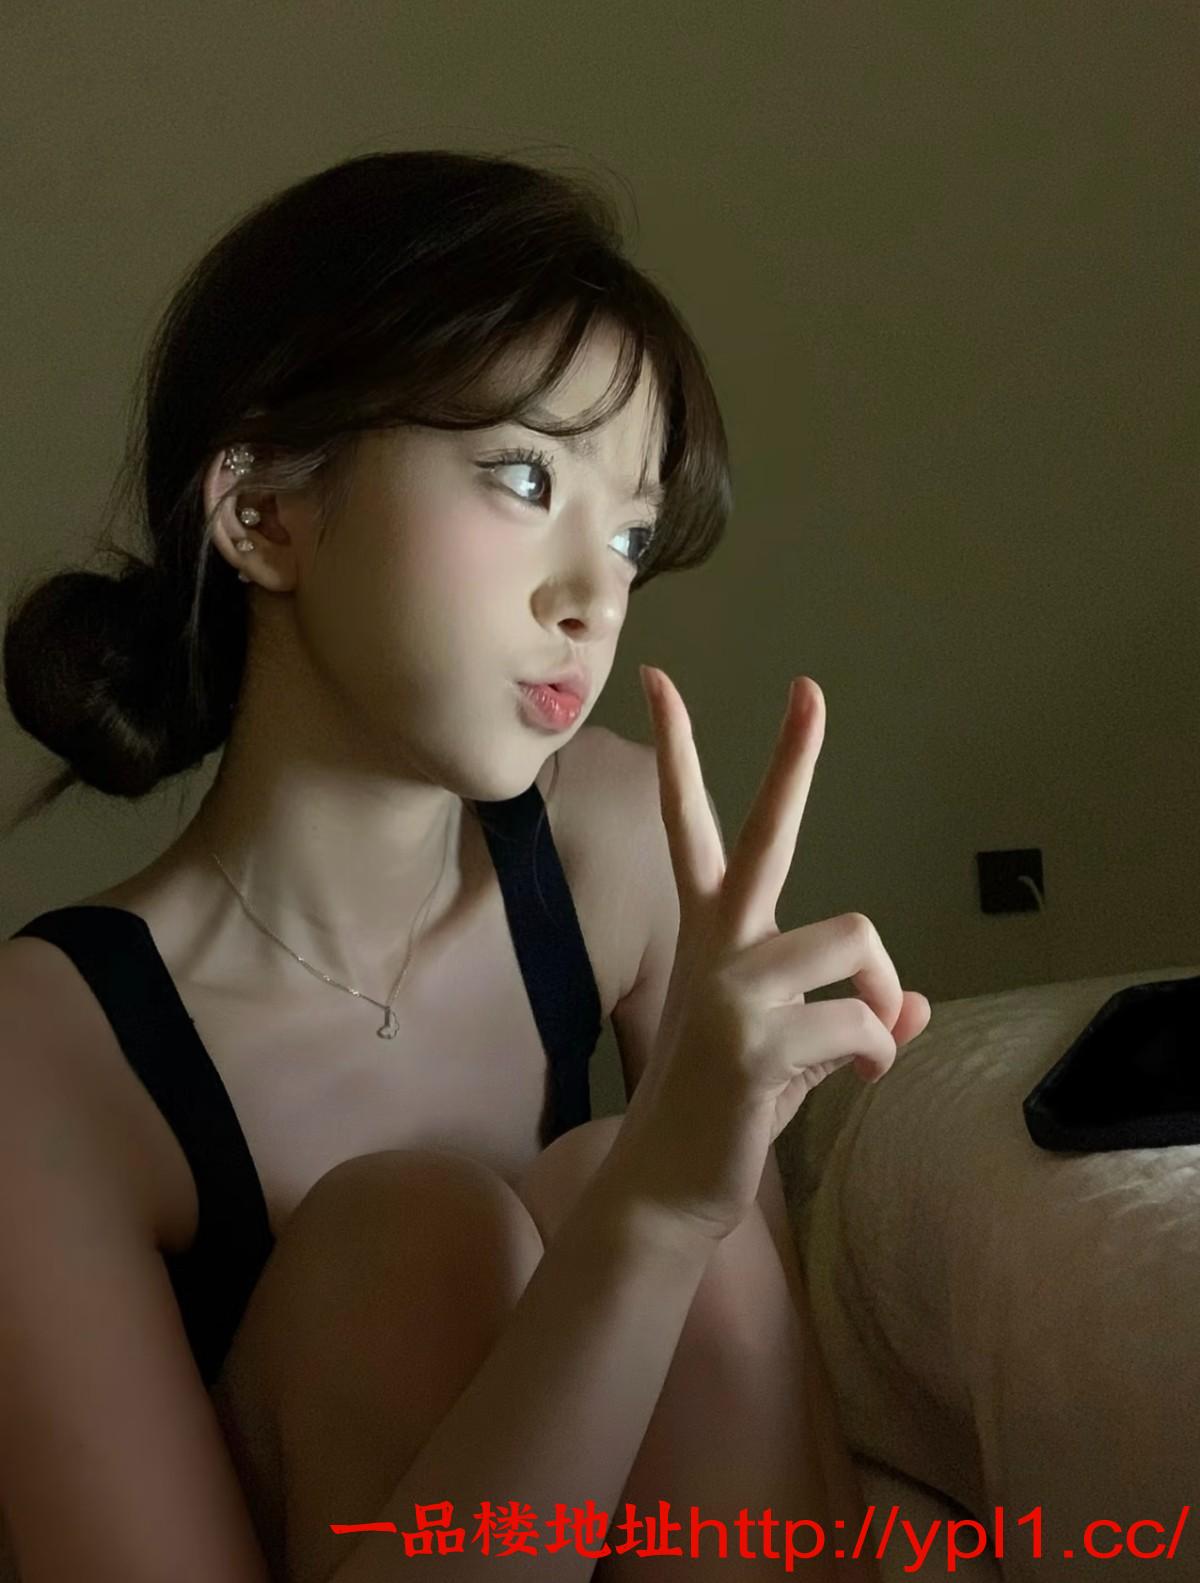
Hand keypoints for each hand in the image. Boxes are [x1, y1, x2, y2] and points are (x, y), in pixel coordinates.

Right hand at [601, 668, 931, 1247]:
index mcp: (713, 932)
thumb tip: (919, 1010)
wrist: (669, 1187)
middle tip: (808, 691)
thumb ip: (847, 1015)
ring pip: (856, 938)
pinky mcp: (756, 1040)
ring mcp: (731, 987)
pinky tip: (857, 1077)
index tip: (662, 682)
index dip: (677, 751)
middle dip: (791, 759)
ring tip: (867, 1041)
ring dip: (881, 992)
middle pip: (764, 833)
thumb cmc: (729, 1108)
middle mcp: (717, 944)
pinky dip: (878, 1051)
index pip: (693, 825)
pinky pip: (864, 1020)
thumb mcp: (793, 1050)